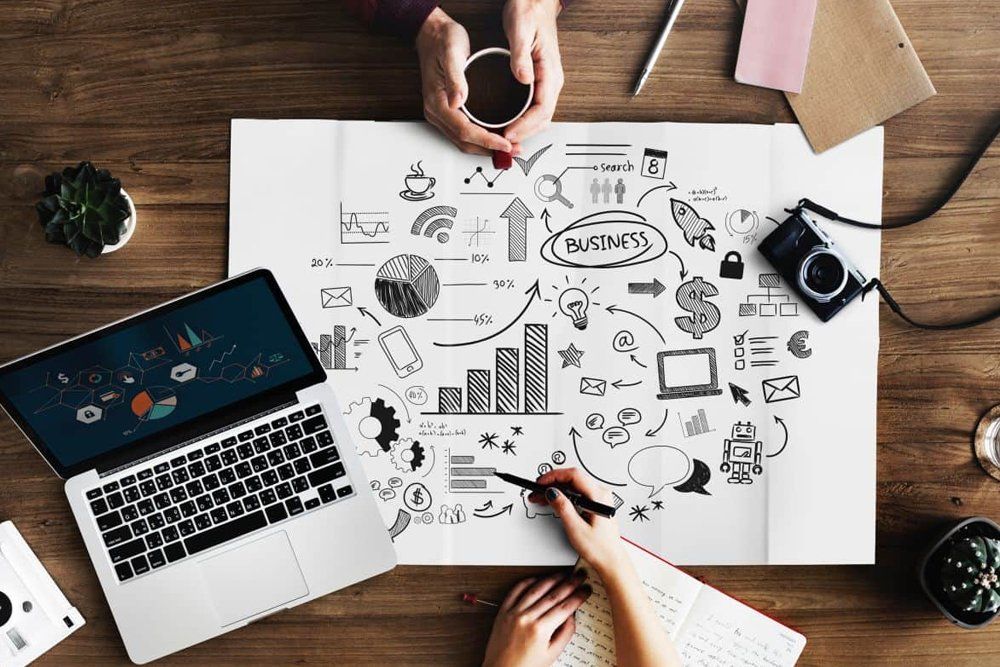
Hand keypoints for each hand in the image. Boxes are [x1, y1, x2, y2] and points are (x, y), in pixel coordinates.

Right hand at [416, 8, 513, 154]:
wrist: (432, 34)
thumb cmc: (442, 40)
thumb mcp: (452, 53)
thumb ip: (455, 78)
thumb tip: (458, 101)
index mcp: (437, 102)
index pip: (464, 130)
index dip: (486, 140)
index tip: (505, 143)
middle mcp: (437, 112)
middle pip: (464, 141)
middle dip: (489, 149)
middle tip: (513, 150)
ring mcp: (441, 113)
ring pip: (464, 140)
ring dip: (486, 147)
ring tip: (508, 148)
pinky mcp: (447, 110)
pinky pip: (463, 132)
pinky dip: (481, 139)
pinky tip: (496, 137)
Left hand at [483, 571, 591, 666]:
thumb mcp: (551, 654)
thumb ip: (565, 634)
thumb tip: (572, 616)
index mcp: (540, 630)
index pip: (565, 607)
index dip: (578, 597)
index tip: (585, 591)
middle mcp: (526, 618)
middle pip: (553, 595)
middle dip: (570, 584)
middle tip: (579, 577)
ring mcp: (513, 613)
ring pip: (536, 589)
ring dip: (552, 579)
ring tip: (563, 574)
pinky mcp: (503, 611)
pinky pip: (516, 590)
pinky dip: (528, 582)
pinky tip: (538, 579)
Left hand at [501, 0, 564, 144]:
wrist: (535, 0)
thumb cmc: (529, 10)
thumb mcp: (521, 29)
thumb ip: (521, 56)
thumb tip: (524, 78)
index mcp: (550, 71)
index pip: (542, 109)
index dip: (525, 126)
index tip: (509, 133)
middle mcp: (552, 80)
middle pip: (543, 119)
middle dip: (524, 134)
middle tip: (503, 143)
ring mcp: (547, 82)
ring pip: (540, 116)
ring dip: (524, 130)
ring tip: (504, 139)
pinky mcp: (540, 81)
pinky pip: (535, 108)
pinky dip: (524, 121)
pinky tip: (510, 124)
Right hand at [529, 468, 624, 575]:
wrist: (611, 561)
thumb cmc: (600, 549)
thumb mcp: (576, 528)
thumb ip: (563, 508)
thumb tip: (552, 492)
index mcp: (599, 497)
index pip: (574, 475)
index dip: (554, 476)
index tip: (540, 482)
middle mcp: (601, 495)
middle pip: (573, 478)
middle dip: (552, 483)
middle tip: (537, 491)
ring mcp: (599, 499)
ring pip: (574, 486)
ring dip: (557, 489)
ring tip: (541, 498)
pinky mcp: (595, 505)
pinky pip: (577, 493)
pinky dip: (564, 495)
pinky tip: (554, 501)